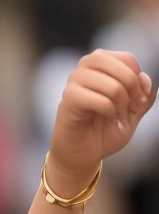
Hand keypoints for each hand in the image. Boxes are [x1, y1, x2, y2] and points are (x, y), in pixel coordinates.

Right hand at [48, 49, 155, 191]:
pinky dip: (109, 112)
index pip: (126, 58)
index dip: (138, 78)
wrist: (82, 155)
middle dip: (132, 86)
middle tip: (130, 106)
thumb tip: (145, 79)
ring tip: (117, 115)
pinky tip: (106, 119)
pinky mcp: (68, 101)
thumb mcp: (133, 112)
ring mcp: (74, 84)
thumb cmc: (103, 132)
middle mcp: (84, 70)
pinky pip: (99, 100)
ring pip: (111, 83)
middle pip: (119, 64)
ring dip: (120, 102)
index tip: (138, 99)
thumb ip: (145, 94)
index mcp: (100, 66)